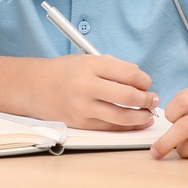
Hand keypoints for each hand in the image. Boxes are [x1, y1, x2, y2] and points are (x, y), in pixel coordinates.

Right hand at [35, 54, 157, 130]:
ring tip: (148, 114)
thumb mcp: (87, 60)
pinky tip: (136, 123)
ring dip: (141, 116)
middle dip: (147, 99)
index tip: (147, 83)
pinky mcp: (80, 123)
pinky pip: (109, 127)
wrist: (33, 86)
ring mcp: (82, 107)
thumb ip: (112, 68)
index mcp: (90, 65)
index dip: (144, 80)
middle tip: (154, 100)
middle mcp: (86, 86)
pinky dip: (127, 127)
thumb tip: (140, 81)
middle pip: (127, 96)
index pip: (128, 73)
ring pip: (121, 116)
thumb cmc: (63, 72)